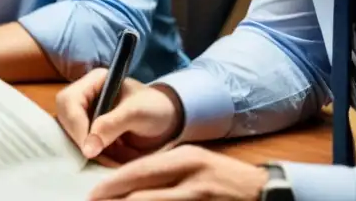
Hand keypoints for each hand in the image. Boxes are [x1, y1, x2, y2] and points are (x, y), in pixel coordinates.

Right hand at [56, 68, 183, 162]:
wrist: (169, 123)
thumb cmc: (156, 108)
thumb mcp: (137, 113)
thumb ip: (112, 125)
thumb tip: (88, 148)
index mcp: (94, 82)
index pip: (69, 101)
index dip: (75, 124)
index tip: (89, 148)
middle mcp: (86, 97)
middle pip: (64, 119)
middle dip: (79, 139)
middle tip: (98, 156)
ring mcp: (86, 116)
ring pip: (69, 135)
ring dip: (86, 151)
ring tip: (109, 160)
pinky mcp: (90, 134)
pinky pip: (80, 147)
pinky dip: (91, 157)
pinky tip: (108, 161)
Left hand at [87, 145, 268, 200]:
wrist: (263, 192)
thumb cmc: (222, 175)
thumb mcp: (193, 161)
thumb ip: (163, 170)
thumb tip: (126, 181)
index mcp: (185, 159)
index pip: (139, 171)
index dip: (112, 185)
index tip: (92, 193)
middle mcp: (191, 181)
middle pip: (141, 196)